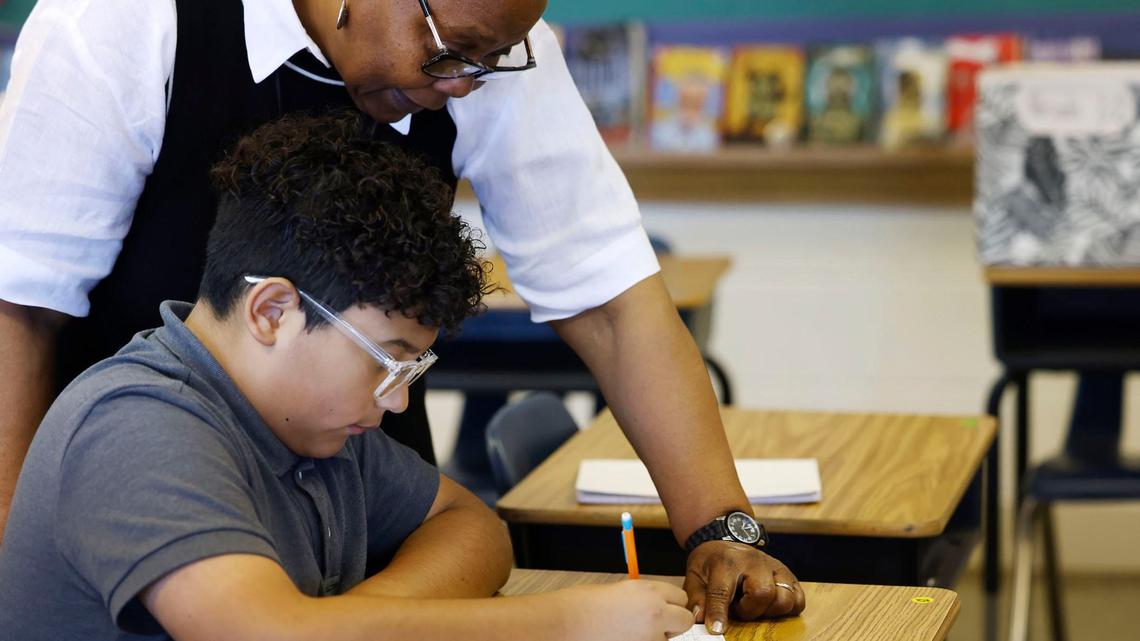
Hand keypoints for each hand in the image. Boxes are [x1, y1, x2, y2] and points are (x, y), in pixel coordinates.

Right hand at [556, 580, 693, 640]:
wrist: (564, 623)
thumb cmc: (583, 605)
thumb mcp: (620, 591)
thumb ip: (644, 598)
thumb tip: (658, 606)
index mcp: (649, 591)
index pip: (681, 597)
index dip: (671, 603)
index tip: (663, 608)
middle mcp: (655, 613)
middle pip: (684, 620)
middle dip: (674, 623)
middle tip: (656, 626)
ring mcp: (650, 637)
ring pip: (667, 640)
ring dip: (655, 638)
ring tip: (629, 634)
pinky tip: (623, 639)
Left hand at [683, 541, 805, 632]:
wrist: (727, 540)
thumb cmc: (711, 562)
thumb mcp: (695, 575)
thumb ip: (696, 598)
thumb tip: (699, 618)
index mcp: (726, 562)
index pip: (722, 591)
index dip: (719, 612)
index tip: (716, 630)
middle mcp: (754, 561)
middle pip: (763, 593)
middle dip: (750, 610)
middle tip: (738, 608)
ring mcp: (774, 566)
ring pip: (785, 598)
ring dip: (769, 610)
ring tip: (753, 604)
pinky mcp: (788, 574)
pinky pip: (798, 599)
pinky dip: (787, 607)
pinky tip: (769, 605)